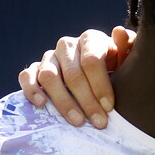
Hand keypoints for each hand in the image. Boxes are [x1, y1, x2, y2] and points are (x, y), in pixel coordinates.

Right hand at [18, 26, 136, 127]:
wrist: (100, 68)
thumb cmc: (117, 65)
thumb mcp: (127, 57)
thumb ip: (127, 46)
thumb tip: (119, 32)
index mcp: (91, 39)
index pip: (91, 61)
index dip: (100, 85)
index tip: (109, 107)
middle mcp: (67, 45)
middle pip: (72, 74)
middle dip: (87, 101)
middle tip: (99, 122)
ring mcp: (50, 56)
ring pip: (49, 76)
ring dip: (63, 101)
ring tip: (77, 121)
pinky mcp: (35, 68)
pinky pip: (26, 75)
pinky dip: (31, 89)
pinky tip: (42, 104)